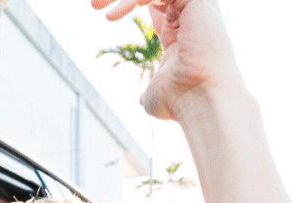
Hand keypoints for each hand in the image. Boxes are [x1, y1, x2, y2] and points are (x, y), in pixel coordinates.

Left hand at [91, 0, 243, 121]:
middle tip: (93, 5)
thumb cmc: (179, 101)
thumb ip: (148, 89)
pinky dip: (132, 0)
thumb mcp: (156, 92)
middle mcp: (191, 13)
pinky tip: (112, 17)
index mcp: (182, 29)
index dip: (130, 2)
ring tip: (94, 6)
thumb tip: (142, 100)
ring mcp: (196, 4)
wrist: (200, 100)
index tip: (107, 14)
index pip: (156, 2)